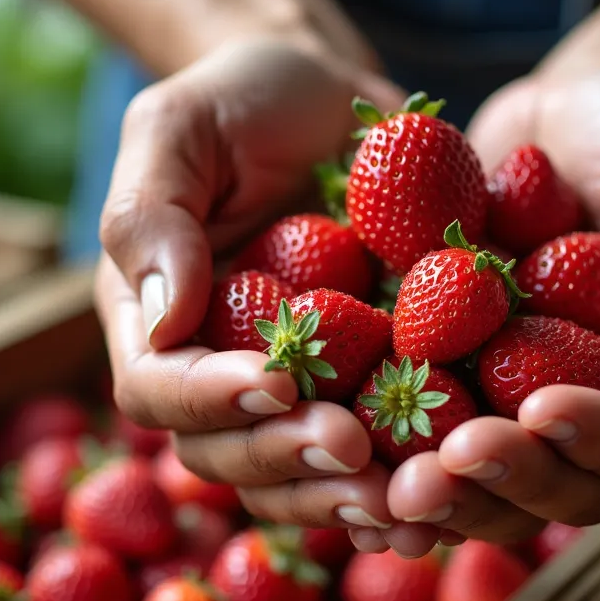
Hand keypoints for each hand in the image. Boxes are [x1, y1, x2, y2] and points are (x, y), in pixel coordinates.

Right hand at [95, 39, 440, 555]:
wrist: (333, 101)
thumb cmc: (242, 102)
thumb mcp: (177, 126)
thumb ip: (149, 213)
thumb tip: (162, 317)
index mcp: (159, 320)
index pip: (160, 387)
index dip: (209, 399)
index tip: (276, 381)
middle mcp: (222, 371)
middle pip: (229, 454)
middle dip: (287, 459)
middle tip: (351, 448)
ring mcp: (299, 390)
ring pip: (300, 479)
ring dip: (347, 498)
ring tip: (406, 498)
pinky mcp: (368, 388)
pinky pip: (378, 460)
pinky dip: (406, 486)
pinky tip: (450, 499)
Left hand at [385, 64, 599, 542]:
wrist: (569, 103)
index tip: (542, 406)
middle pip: (569, 488)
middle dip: (509, 482)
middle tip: (446, 462)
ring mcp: (524, 393)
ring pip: (494, 483)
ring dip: (448, 493)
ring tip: (390, 481)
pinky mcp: (459, 372)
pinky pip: (426, 433)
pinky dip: (390, 457)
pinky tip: (342, 448)